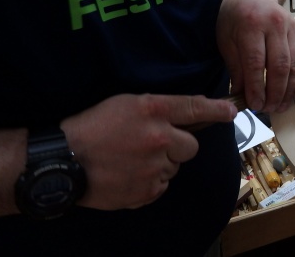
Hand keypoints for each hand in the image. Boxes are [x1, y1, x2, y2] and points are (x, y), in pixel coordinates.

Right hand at [62, 94, 236, 209]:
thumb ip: (159, 108)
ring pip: (174, 167)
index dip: (217, 109)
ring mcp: (154, 166)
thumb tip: (191, 113)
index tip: (232, 111)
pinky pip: (161, 186)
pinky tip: (127, 175)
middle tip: (151, 145)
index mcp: (152, 110)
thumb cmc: (92, 127)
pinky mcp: (146, 190)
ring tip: (130, 160)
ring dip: (161, 164)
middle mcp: (158, 137)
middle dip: (177, 146)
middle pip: (191, 146)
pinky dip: (149, 183)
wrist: (62, 161)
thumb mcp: (125, 104)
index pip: (194, 107)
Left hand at [216, 0, 294, 113]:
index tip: (254, 105)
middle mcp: (275, 25)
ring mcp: (291, 28)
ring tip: (281, 107)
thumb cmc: (234, 17)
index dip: (256, 87)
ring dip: (289, 90)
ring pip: (294, 64)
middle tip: (268, 109)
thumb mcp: (226, 39)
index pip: (256, 62)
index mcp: (252, 24)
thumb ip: (235, 66)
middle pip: (279, 65)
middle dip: (274, 92)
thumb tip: (242, 95)